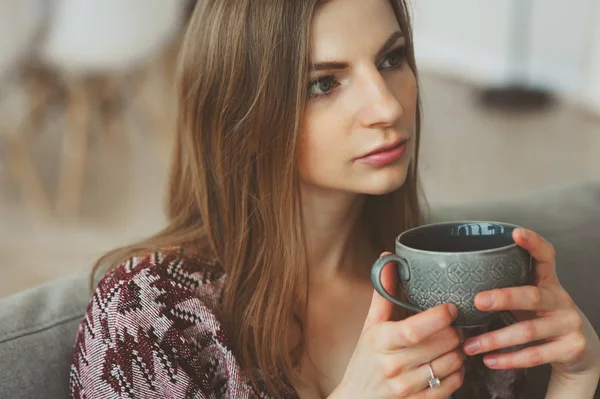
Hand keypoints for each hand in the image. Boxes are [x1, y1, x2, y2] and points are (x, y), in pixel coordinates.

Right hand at [332, 253, 464, 398]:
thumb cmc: (364, 361)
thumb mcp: (370, 327)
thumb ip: (383, 294)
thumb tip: (388, 259)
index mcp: (381, 341)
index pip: (414, 330)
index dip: (439, 317)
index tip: (451, 308)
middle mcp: (393, 366)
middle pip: (441, 344)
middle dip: (454, 332)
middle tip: (454, 326)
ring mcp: (406, 387)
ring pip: (450, 364)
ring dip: (459, 351)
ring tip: (453, 344)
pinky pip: (452, 386)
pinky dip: (458, 373)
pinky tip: (451, 364)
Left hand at [461, 228, 599, 378]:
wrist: (577, 349)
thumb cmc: (539, 316)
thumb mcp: (527, 298)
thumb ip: (505, 287)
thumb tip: (455, 281)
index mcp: (548, 282)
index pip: (546, 256)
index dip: (533, 243)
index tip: (516, 233)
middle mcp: (561, 300)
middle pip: (531, 296)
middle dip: (504, 298)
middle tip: (478, 301)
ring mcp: (568, 324)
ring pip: (528, 331)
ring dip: (495, 340)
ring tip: (469, 346)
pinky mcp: (571, 348)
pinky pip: (536, 355)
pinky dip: (509, 359)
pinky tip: (489, 360)